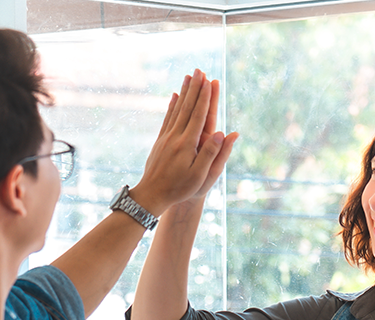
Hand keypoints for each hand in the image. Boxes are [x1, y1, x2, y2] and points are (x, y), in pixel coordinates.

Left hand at [130, 69, 236, 215]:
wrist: (152, 195)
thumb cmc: (179, 188)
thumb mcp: (200, 176)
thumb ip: (211, 154)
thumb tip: (221, 133)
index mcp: (187, 144)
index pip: (198, 116)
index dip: (205, 97)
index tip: (209, 81)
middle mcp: (175, 137)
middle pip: (187, 107)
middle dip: (194, 88)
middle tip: (199, 70)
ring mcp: (166, 138)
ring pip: (177, 110)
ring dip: (184, 92)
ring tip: (188, 77)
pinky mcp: (160, 141)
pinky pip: (168, 118)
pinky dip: (172, 105)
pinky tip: (174, 96)